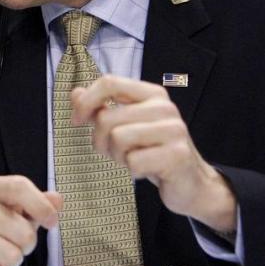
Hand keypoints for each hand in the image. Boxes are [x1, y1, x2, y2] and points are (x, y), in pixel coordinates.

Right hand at [0, 176, 62, 265]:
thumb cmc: (1, 226)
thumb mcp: (23, 212)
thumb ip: (41, 205)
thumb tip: (57, 200)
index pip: (19, 186)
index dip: (40, 205)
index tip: (52, 222)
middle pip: (23, 232)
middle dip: (28, 245)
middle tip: (18, 244)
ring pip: (11, 256)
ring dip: (14, 262)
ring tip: (4, 254)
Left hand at [71, 74, 236, 232]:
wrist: (189, 182)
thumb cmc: (151, 151)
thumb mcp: (124, 126)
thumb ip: (99, 108)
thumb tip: (75, 93)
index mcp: (151, 94)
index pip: (109, 83)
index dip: (86, 101)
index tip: (76, 120)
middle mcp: (165, 107)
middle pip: (106, 117)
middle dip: (100, 140)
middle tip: (114, 151)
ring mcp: (174, 130)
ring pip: (117, 138)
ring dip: (117, 156)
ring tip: (131, 159)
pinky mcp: (178, 154)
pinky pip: (133, 161)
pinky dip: (132, 170)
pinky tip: (146, 169)